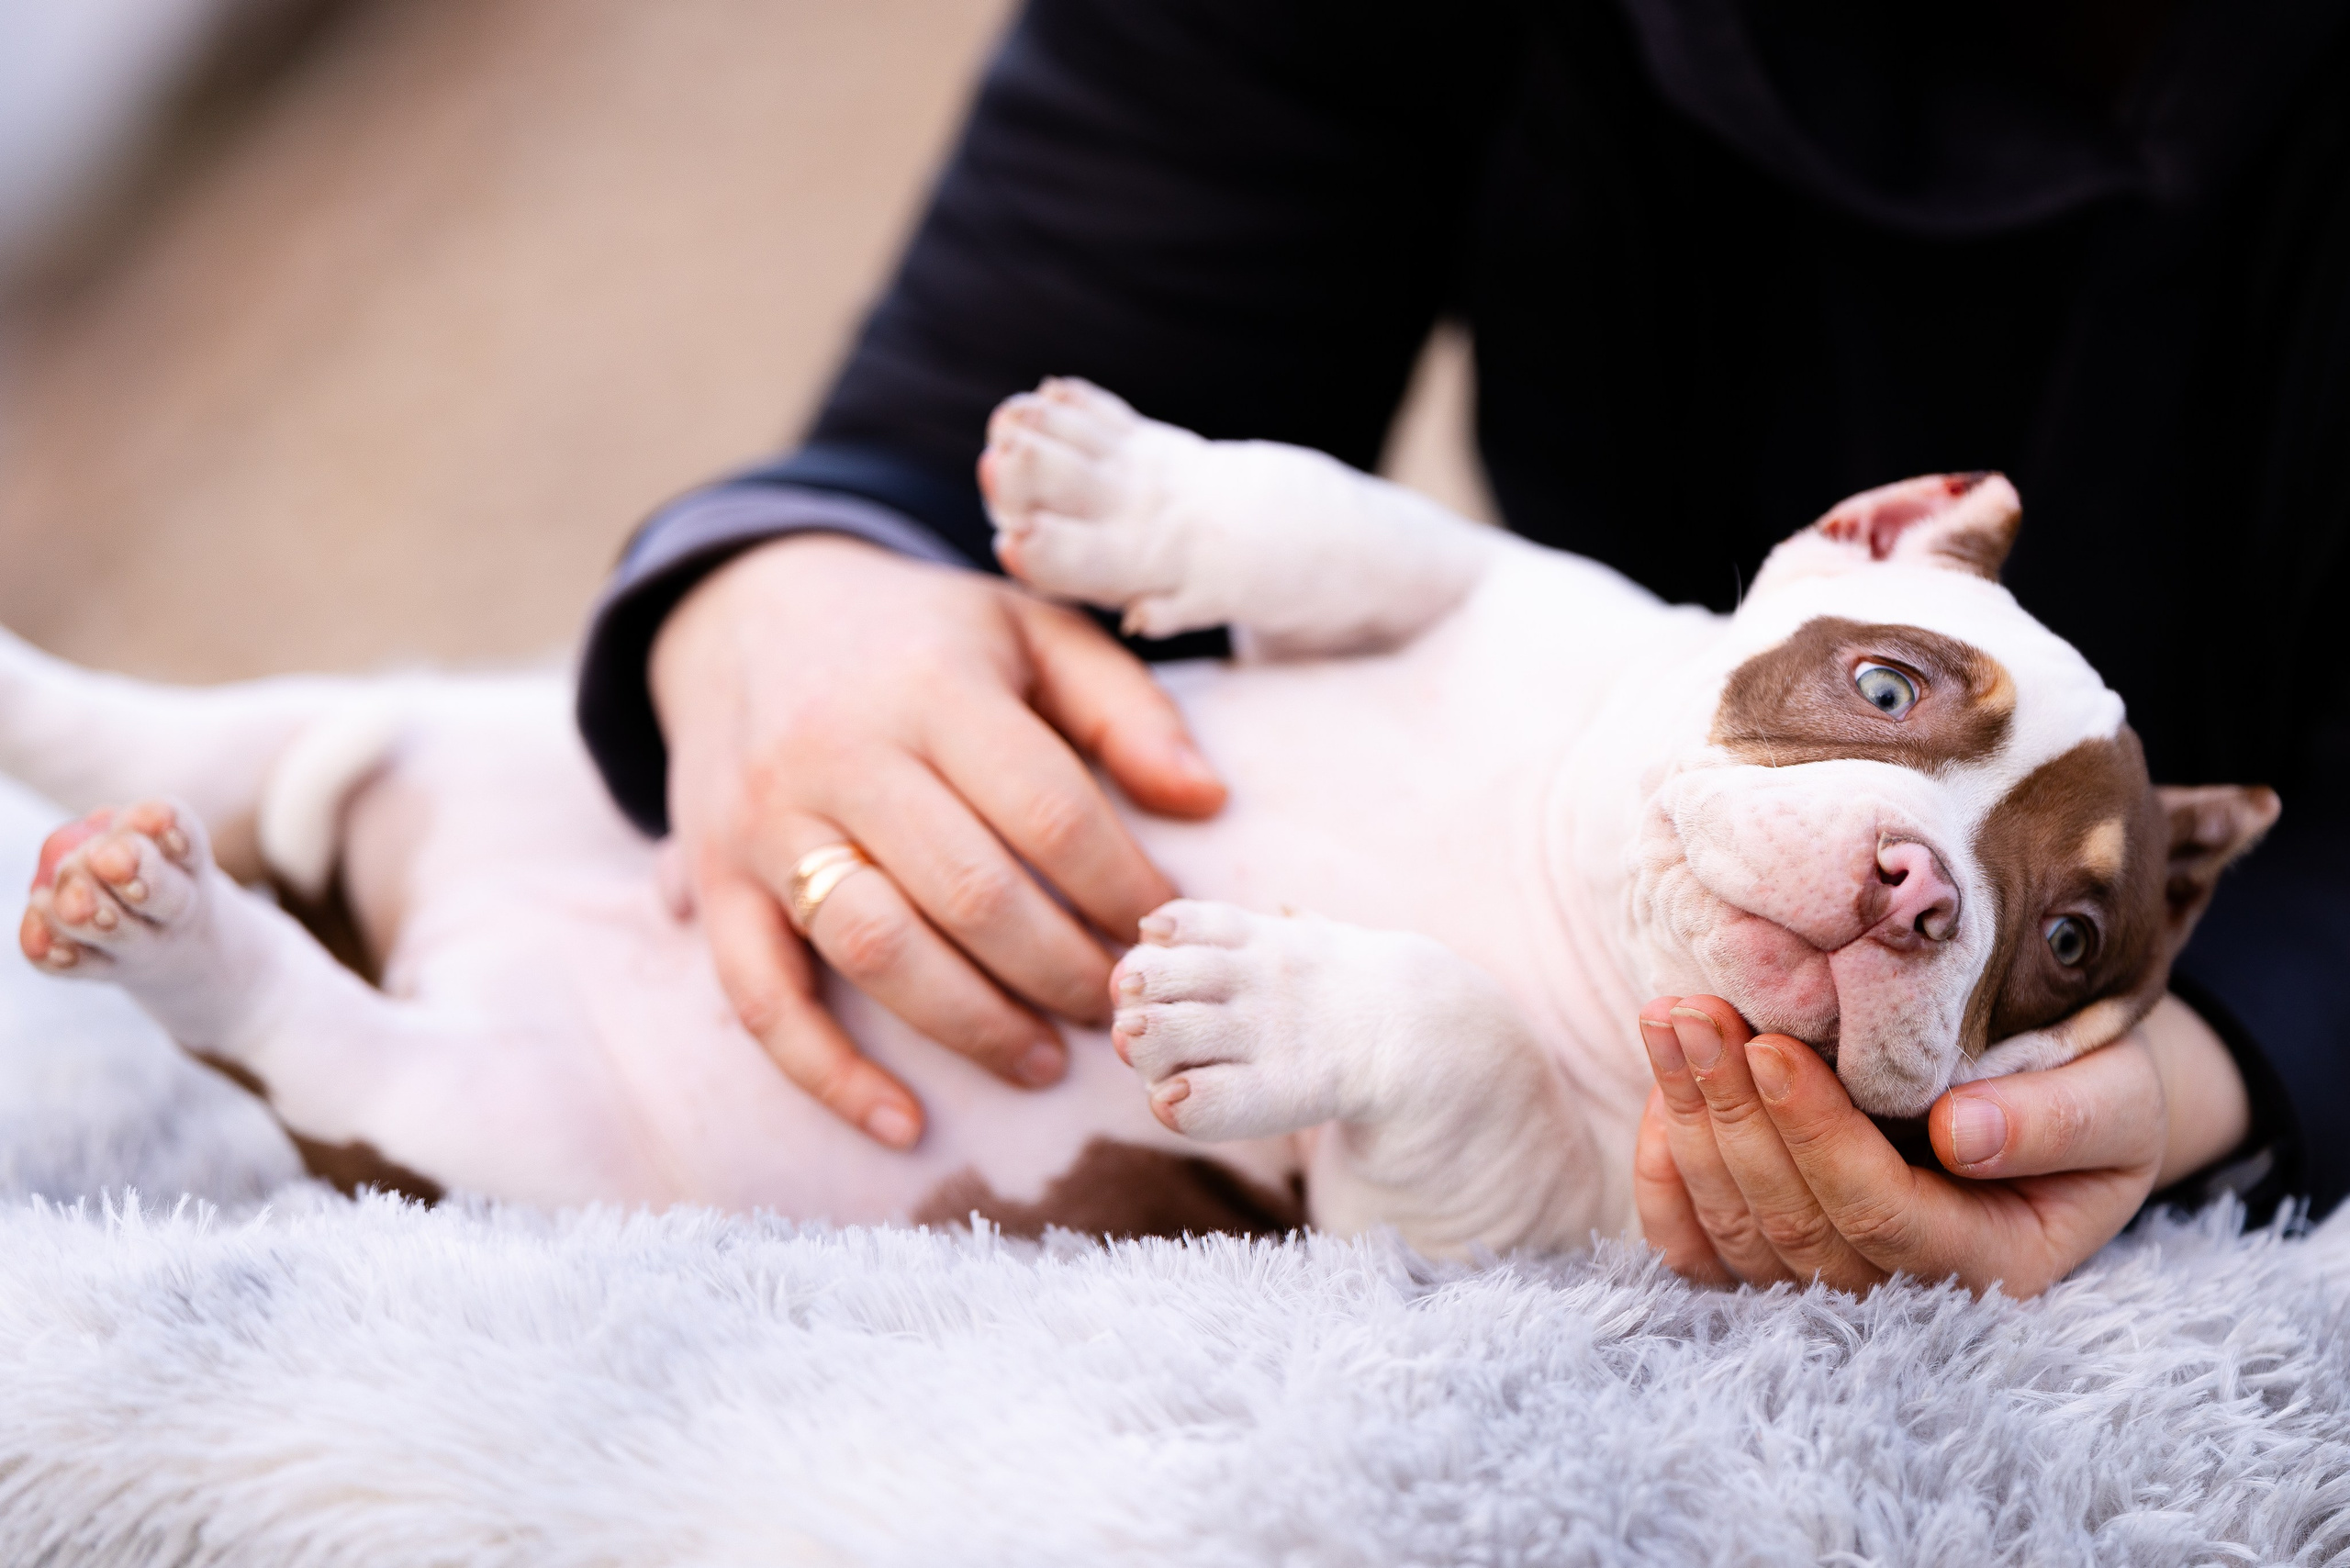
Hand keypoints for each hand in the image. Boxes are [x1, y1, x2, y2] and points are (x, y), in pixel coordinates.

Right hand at [651, 534, 1225, 1145]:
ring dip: (972, 1026)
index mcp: (932, 685)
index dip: (1120, 884)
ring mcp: (766, 822)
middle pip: (970, 891)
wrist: (746, 614)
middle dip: (1061, 969)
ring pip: (874, 949)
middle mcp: (839, 751)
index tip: (1166, 929)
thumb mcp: (1029, 633)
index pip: (1047, 808)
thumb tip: (1208, 802)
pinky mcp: (714, 881)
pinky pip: (761, 998)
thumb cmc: (922, 639)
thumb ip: (1125, 709)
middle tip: (1121, 1008)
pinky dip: (828, 1074)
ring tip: (1045, 1061)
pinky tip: (904, 1124)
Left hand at [1632, 992, 2249, 1296]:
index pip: (1881, 1214)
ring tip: (1670, 1020)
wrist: (2057, 1100)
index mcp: (1994, 1263)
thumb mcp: (2116, 1096)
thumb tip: (1961, 1136)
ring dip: (1691, 1121)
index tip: (1772, 1048)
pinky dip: (1663, 1172)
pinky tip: (1662, 1087)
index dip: (1818, 1135)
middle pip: (1792, 1223)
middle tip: (1696, 1013)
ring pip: (1734, 1229)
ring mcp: (1826, 1284)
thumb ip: (2056, 1120)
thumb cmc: (2094, 1089)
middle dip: (1735, 1112)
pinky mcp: (1769, 1259)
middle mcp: (1902, 1293)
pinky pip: (1693, 1245)